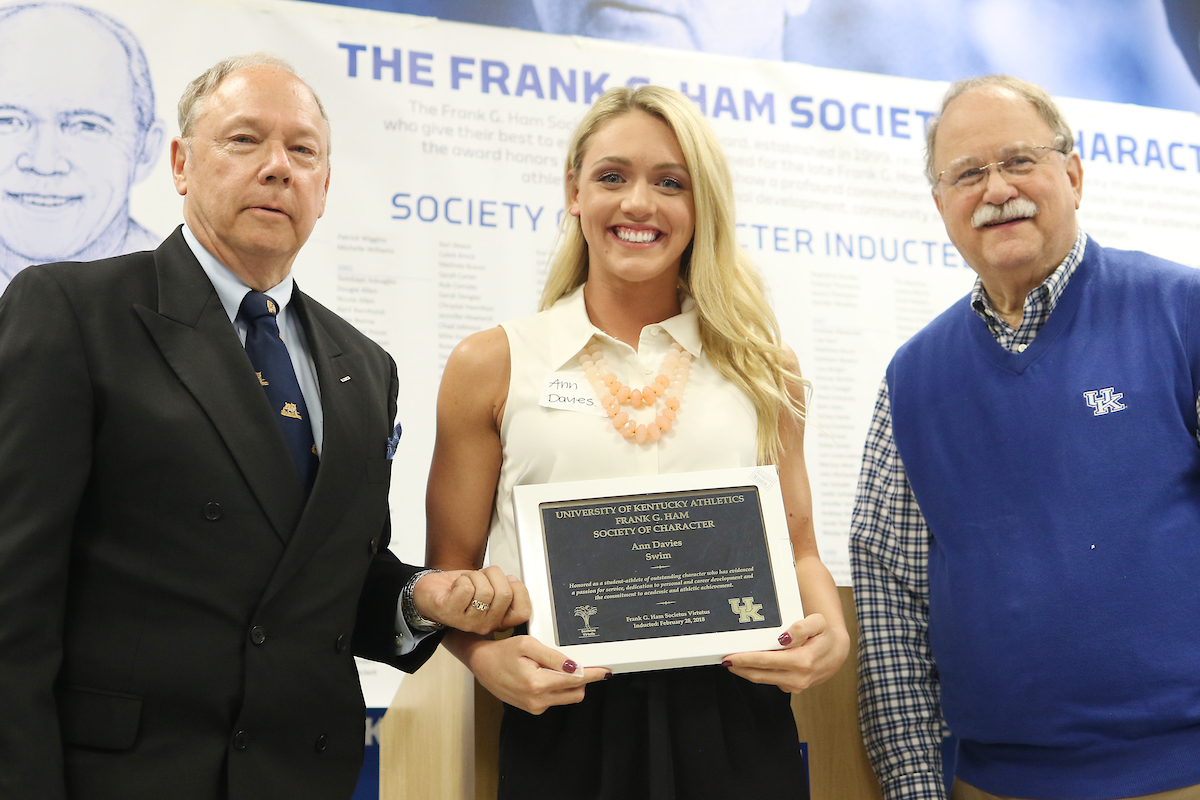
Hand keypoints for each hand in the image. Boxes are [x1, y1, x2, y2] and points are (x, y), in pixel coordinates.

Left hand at [412, 565, 531, 634]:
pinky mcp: (450, 613)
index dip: (518, 590)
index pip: (523, 612)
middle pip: (505, 594)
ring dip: (474, 577)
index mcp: (498, 620)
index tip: (506, 582)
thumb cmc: (459, 590)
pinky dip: (461, 579)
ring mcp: (468, 622)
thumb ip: (506, 588)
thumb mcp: (490, 588)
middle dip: (493, 575)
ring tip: (466, 582)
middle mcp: (485, 625)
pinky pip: (466, 589)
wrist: (430, 591)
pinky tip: (456, 586)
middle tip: (481, 578)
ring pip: (485, 590)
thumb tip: (513, 581)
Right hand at [457, 632, 609, 714]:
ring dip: (569, 683)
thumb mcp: (528, 645)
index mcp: (537, 684)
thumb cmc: (502, 652)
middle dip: (582, 678)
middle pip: (576, 693)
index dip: (594, 674)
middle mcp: (537, 701)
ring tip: (553, 666)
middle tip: (576, 662)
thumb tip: (575, 667)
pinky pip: (555, 698)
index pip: (575, 681)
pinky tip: (544, 674)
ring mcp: (535, 707)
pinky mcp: (533, 708)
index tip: (607, 671)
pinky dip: (557, 687)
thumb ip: (553, 657)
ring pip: (567, 697)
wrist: (482, 665)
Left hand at [722, 613, 848, 692]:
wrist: (837, 652)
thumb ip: (802, 627)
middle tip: (724, 659)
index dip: (746, 659)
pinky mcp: (793, 689)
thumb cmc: (826, 635)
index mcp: (802, 661)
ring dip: (746, 672)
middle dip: (740, 668)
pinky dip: (758, 673)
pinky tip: (750, 665)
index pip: (766, 661)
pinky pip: (771, 680)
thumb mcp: (818, 623)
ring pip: (763, 680)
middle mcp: (798, 678)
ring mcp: (795, 686)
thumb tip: (784, 637)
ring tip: (732, 662)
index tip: (730, 656)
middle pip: (760, 674)